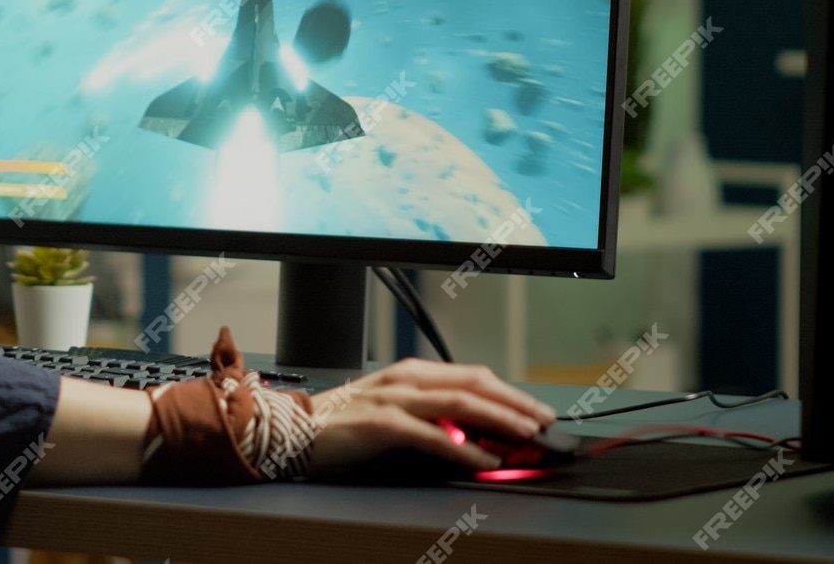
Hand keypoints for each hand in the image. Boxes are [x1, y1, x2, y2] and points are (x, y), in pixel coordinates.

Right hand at [302, 357, 557, 475]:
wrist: (289, 432)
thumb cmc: (339, 426)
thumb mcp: (390, 411)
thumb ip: (426, 415)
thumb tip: (470, 433)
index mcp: (411, 373)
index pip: (472, 376)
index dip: (508, 391)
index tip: (535, 409)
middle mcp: (406, 379)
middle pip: (474, 384)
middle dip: (515, 402)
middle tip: (544, 420)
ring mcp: (394, 399)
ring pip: (460, 403)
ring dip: (500, 419)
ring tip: (526, 434)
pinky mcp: (381, 424)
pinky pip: (432, 436)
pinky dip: (463, 447)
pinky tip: (485, 459)